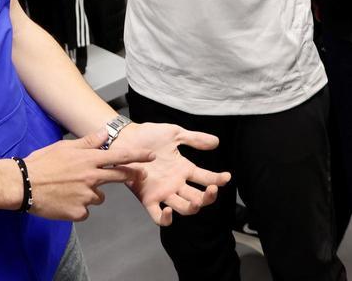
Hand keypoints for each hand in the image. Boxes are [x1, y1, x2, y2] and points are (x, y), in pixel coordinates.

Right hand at [21, 129, 153, 220]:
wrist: (24, 184)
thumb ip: (88, 142)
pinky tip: (64, 200)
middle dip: (129, 176)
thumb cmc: (43, 163)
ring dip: (90, 193)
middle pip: (119, 177)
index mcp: (88, 160)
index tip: (151, 157)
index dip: (138, 157)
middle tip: (134, 175)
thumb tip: (104, 132)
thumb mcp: (65, 147)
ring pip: (98, 196)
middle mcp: (91, 178)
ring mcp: (85, 197)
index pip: (119, 157)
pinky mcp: (78, 213)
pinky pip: (85, 210)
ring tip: (70, 188)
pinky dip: (78, 207)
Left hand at [111, 122, 230, 225]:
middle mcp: (176, 183)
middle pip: (197, 197)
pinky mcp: (147, 198)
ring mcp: (163, 192)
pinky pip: (157, 216)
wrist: (126, 138)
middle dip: (208, 196)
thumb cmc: (148, 135)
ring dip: (192, 207)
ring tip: (197, 201)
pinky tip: (169, 210)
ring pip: (183, 208)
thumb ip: (194, 139)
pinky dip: (164, 219)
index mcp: (184, 169)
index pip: (205, 178)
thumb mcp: (174, 133)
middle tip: (212, 190)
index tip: (226, 177)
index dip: (217, 179)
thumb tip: (217, 142)